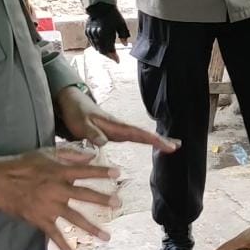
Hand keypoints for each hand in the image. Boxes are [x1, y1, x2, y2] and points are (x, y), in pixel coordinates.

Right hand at [0, 145, 120, 249]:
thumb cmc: (22, 164)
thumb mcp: (46, 153)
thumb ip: (69, 154)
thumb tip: (90, 155)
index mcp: (59, 172)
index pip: (85, 172)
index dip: (101, 172)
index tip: (117, 173)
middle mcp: (57, 190)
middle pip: (84, 195)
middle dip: (102, 200)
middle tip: (118, 203)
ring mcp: (49, 206)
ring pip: (74, 218)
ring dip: (91, 228)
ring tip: (105, 236)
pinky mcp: (40, 219)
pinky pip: (54, 234)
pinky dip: (63, 246)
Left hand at [56, 86, 179, 151]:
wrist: (71, 103)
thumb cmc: (76, 113)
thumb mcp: (81, 124)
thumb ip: (92, 133)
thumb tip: (104, 144)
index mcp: (114, 125)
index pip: (136, 133)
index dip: (152, 139)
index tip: (168, 145)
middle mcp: (119, 127)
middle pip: (143, 133)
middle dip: (160, 139)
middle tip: (178, 146)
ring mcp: (117, 129)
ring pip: (140, 135)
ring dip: (156, 140)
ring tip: (172, 146)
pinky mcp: (114, 132)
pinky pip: (133, 137)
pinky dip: (145, 139)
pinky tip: (152, 143)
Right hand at [85, 3, 129, 62]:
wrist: (100, 6)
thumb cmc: (113, 15)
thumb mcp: (121, 24)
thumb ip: (124, 34)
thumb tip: (125, 44)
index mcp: (105, 32)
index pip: (109, 48)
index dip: (114, 56)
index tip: (118, 61)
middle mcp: (97, 33)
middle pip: (102, 50)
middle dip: (109, 55)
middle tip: (114, 58)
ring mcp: (91, 33)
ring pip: (96, 47)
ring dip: (103, 51)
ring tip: (109, 53)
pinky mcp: (87, 32)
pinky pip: (92, 43)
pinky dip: (97, 46)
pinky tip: (102, 47)